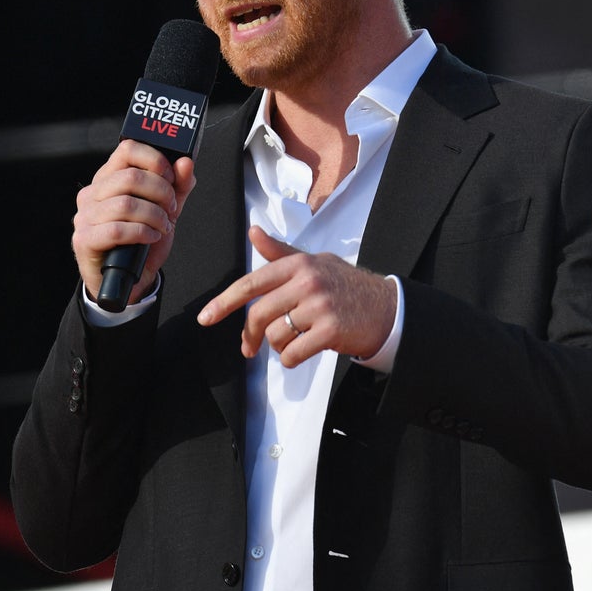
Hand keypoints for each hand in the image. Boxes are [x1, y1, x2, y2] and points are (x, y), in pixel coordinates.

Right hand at [71, 139, 195, 303]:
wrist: (131, 278)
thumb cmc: (144, 239)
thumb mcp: (167, 208)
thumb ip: (178, 185)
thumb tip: (185, 162)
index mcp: (109, 178)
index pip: (128, 149)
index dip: (155, 160)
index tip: (172, 178)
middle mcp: (92, 193)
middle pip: (130, 176)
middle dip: (161, 192)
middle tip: (171, 209)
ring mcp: (85, 216)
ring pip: (126, 204)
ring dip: (154, 216)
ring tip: (163, 226)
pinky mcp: (84, 239)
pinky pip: (117, 230)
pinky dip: (142, 233)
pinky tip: (151, 237)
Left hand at [197, 226, 396, 367]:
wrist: (386, 307)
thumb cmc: (345, 284)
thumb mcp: (314, 262)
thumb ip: (280, 253)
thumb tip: (253, 232)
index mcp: (298, 264)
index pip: (252, 283)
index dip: (225, 302)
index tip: (205, 318)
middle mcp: (307, 281)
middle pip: (259, 315)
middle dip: (250, 336)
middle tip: (249, 348)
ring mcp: (319, 306)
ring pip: (274, 336)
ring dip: (278, 345)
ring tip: (295, 339)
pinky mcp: (330, 330)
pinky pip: (292, 353)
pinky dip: (291, 358)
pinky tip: (304, 350)